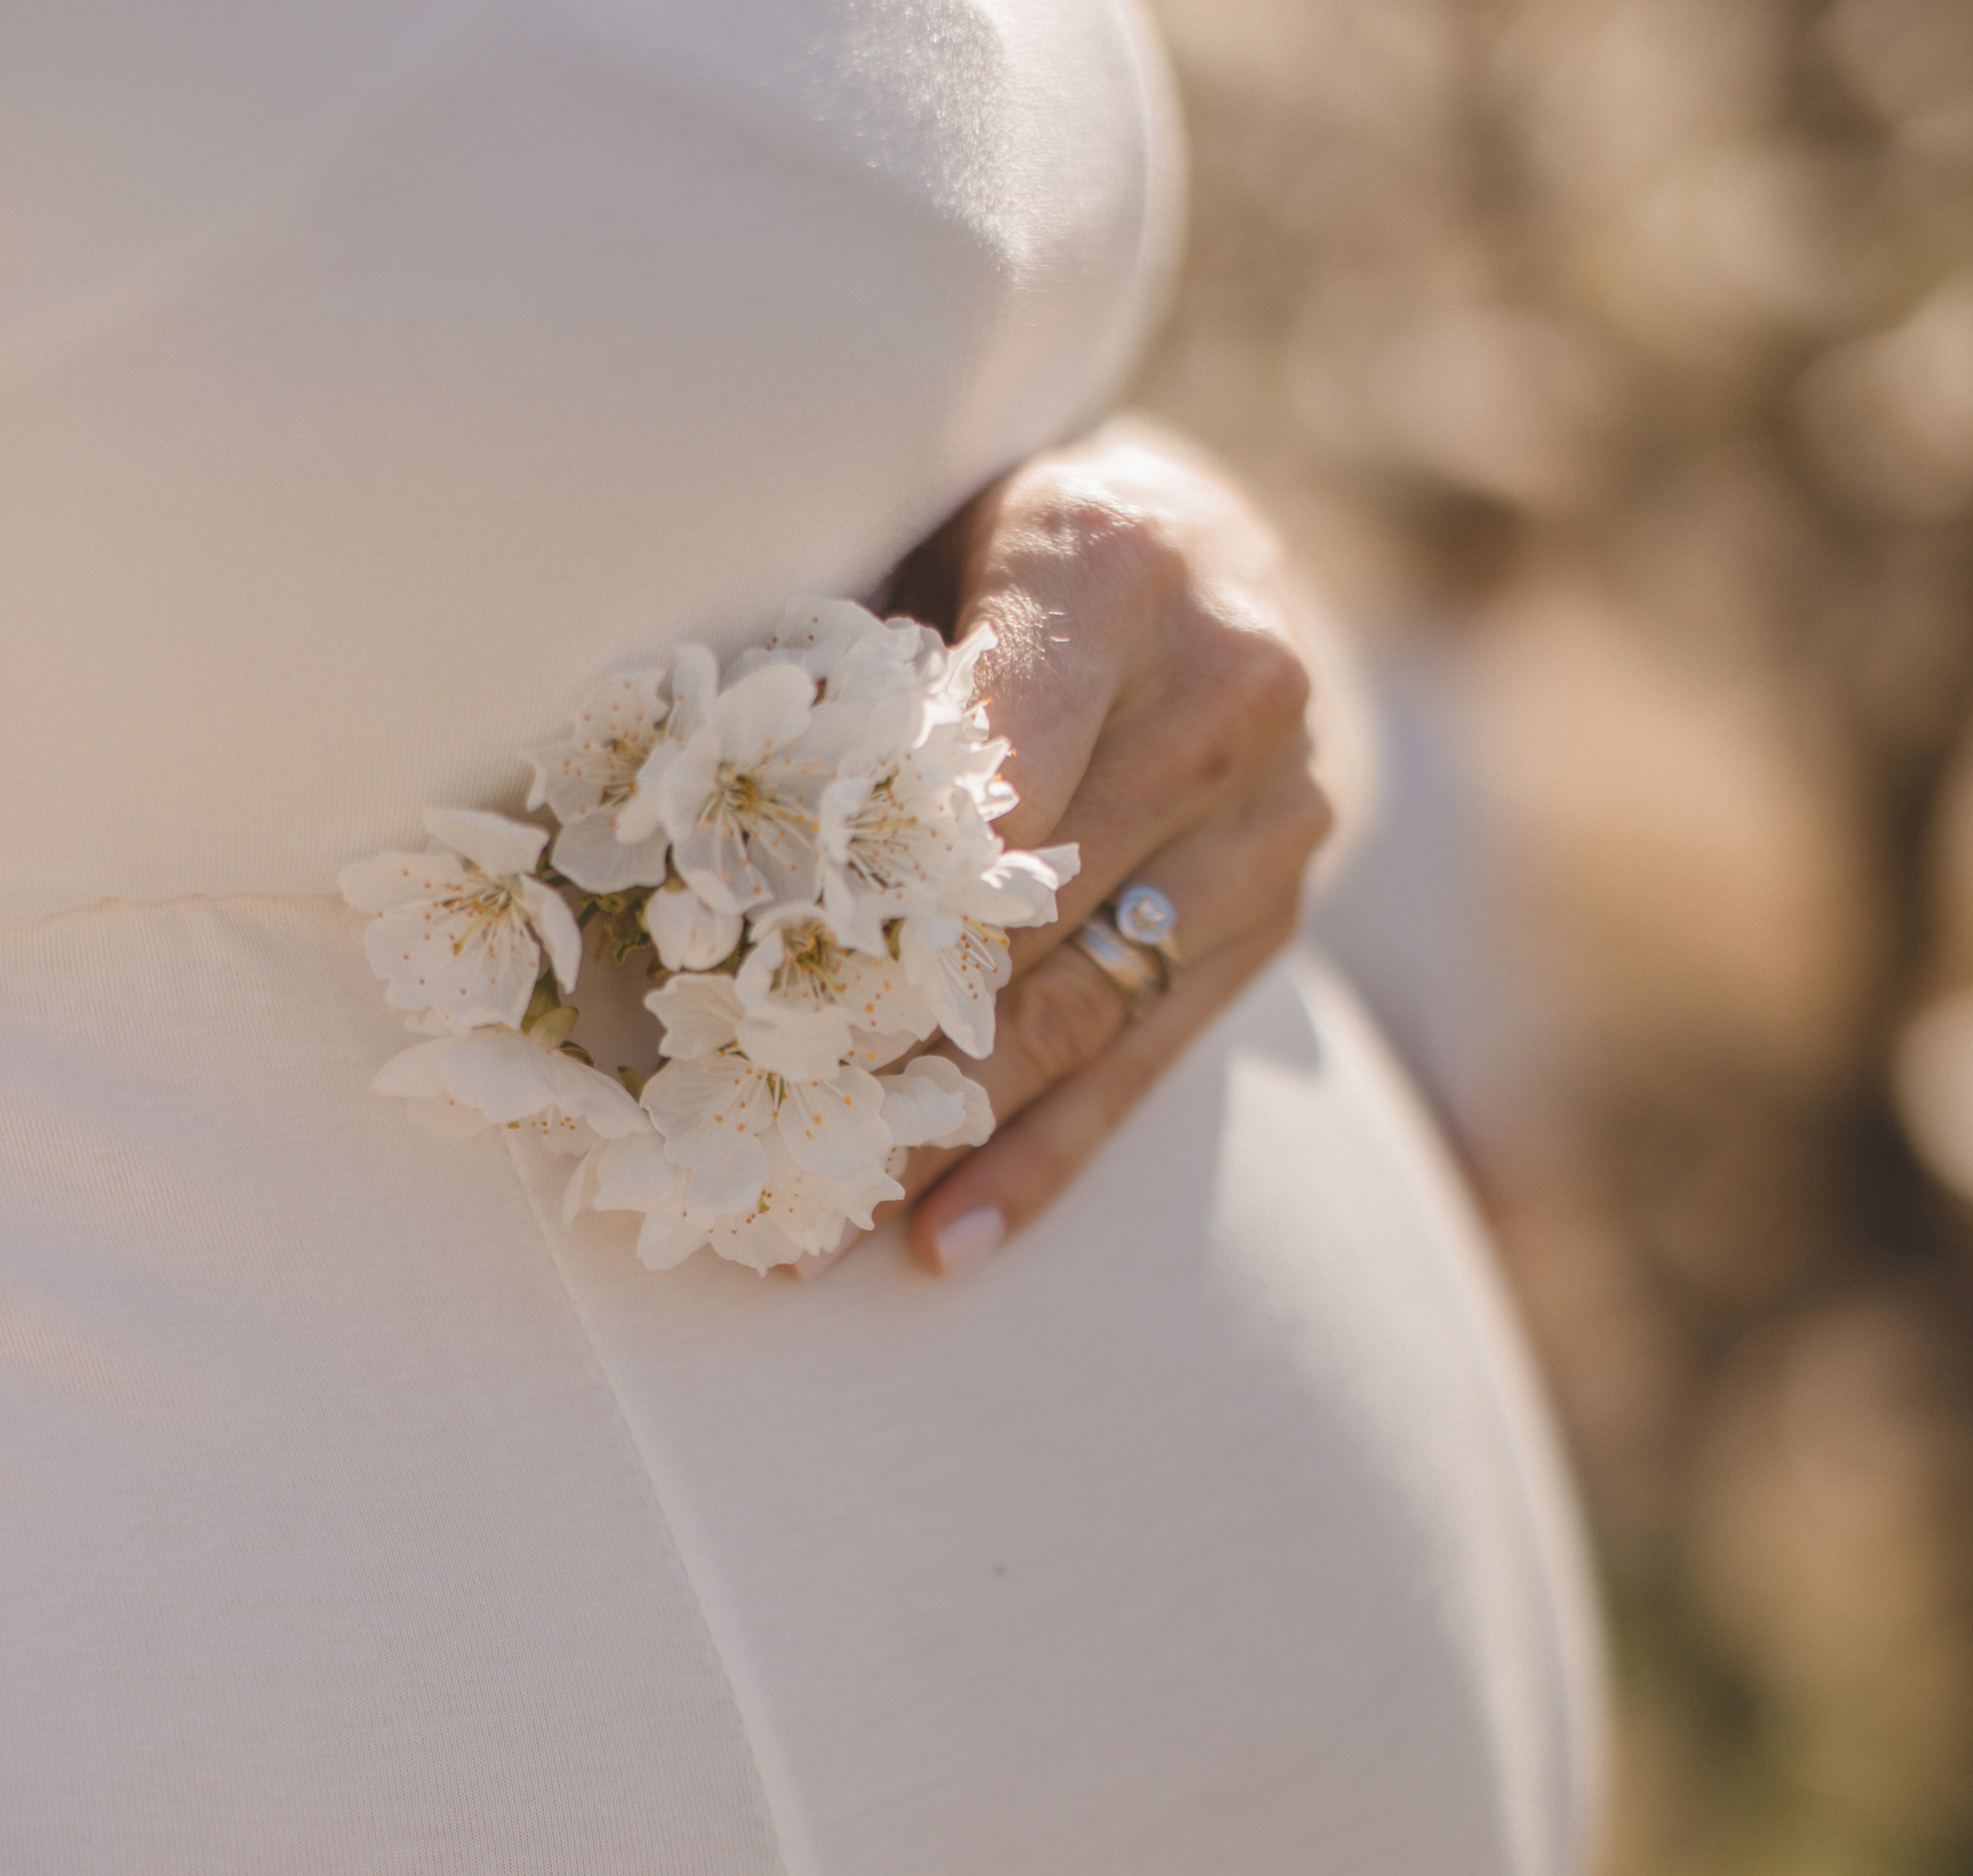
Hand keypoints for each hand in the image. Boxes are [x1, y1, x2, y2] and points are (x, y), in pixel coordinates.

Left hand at [816, 422, 1333, 1276]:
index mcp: (1113, 566)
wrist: (1203, 539)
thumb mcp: (915, 524)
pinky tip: (949, 1237)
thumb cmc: (994, 535)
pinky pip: (1145, 1061)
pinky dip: (1041, 1157)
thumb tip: (680, 792)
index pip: (986, 766)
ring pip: (1085, 1008)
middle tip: (750, 1146)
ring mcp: (1274, 820)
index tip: (764, 1004)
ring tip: (822, 1225)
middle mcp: (1228, 691)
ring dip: (948, 1133)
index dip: (877, 897)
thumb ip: (837, 642)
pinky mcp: (1274, 920)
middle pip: (1030, 911)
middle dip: (883, 1044)